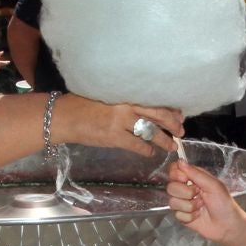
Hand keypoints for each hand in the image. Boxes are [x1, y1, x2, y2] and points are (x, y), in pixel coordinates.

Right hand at [53, 98, 183, 158]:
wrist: (64, 116)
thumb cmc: (83, 104)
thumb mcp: (107, 95)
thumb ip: (125, 100)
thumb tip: (146, 108)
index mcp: (125, 93)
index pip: (154, 99)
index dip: (169, 108)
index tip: (179, 113)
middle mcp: (126, 105)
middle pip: (158, 114)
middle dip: (172, 124)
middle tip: (181, 131)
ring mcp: (121, 121)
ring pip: (150, 131)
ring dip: (163, 140)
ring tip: (171, 146)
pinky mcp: (114, 136)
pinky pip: (137, 145)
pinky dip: (146, 150)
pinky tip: (150, 153)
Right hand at [167, 160, 245, 243]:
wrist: (227, 226)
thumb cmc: (225, 204)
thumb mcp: (213, 185)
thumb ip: (196, 173)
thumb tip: (180, 161)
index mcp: (194, 178)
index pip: (175, 170)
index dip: (176, 174)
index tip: (185, 179)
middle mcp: (187, 189)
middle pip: (171, 186)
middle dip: (185, 192)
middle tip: (198, 194)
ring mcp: (183, 203)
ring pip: (172, 201)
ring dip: (189, 206)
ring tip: (201, 207)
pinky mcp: (182, 216)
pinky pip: (177, 214)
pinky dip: (190, 216)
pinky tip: (198, 216)